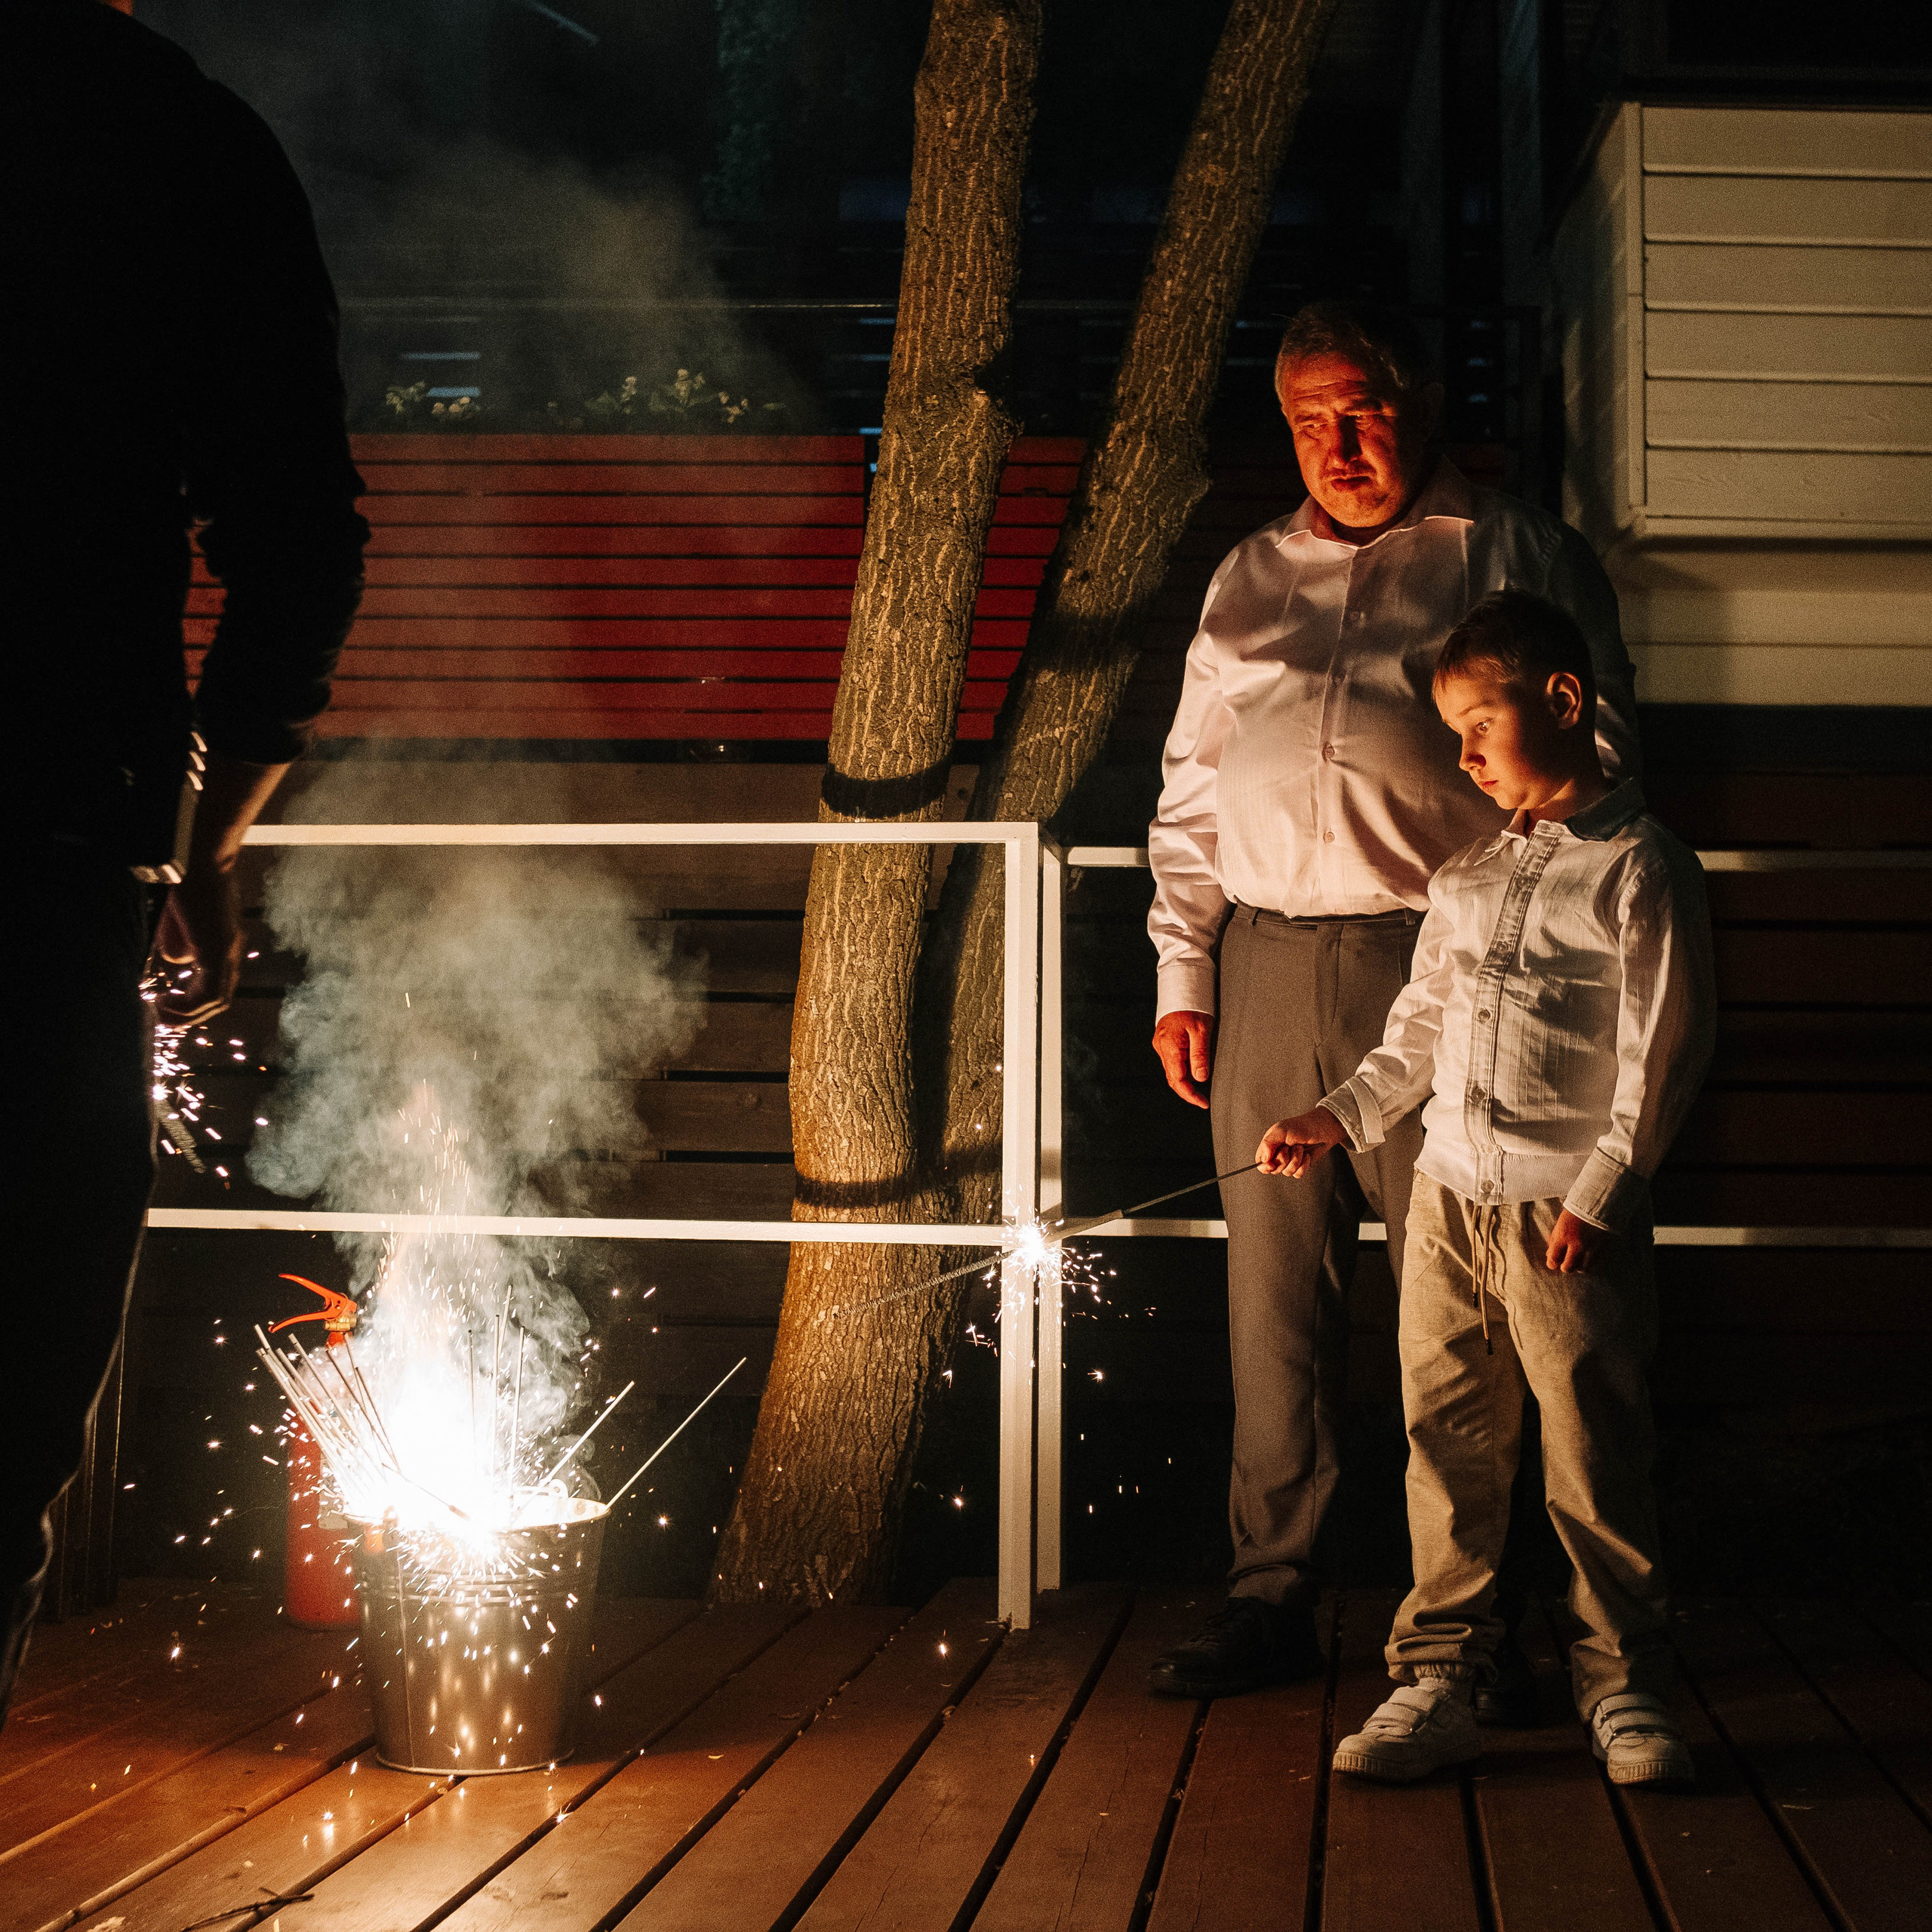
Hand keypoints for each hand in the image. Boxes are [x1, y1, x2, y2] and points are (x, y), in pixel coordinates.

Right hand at [155, 862, 243, 1023]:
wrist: (196, 858)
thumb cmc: (186, 881)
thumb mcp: (180, 919)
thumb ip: (182, 941)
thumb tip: (179, 960)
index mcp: (225, 944)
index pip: (218, 985)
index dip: (195, 1001)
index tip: (168, 1005)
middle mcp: (233, 951)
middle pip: (220, 998)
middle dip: (191, 1014)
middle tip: (164, 1018)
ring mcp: (229, 951)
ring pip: (217, 999)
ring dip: (189, 1013)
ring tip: (163, 1015)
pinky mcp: (218, 950)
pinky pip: (210, 992)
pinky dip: (189, 1005)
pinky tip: (166, 1004)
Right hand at [1153, 1009, 1214, 1108]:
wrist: (1182, 989)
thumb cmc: (1193, 1006)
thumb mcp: (1202, 1030)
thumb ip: (1200, 1055)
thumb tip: (1200, 1078)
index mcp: (1170, 1046)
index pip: (1178, 1080)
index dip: (1190, 1094)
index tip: (1204, 1102)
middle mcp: (1161, 1048)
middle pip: (1172, 1079)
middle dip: (1187, 1092)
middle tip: (1203, 1100)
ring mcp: (1161, 1045)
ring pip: (1172, 1071)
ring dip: (1185, 1082)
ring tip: (1202, 1088)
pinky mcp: (1164, 1042)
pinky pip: (1172, 1062)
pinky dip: (1182, 1071)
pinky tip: (1194, 1072)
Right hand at [1257, 1108, 1345, 1177]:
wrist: (1322, 1128)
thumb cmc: (1300, 1126)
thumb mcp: (1280, 1131)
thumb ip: (1267, 1144)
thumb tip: (1263, 1160)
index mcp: (1270, 1145)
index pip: (1260, 1162)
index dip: (1264, 1166)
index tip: (1271, 1164)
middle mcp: (1279, 1154)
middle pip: (1273, 1170)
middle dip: (1283, 1159)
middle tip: (1289, 1147)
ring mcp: (1290, 1161)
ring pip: (1287, 1172)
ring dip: (1295, 1160)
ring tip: (1300, 1148)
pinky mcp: (1301, 1166)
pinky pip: (1298, 1174)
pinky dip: (1303, 1165)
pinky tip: (1307, 1155)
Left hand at [1545, 1209, 1610, 1273]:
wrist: (1601, 1203)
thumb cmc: (1577, 1212)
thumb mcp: (1561, 1222)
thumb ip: (1554, 1240)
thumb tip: (1549, 1255)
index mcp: (1564, 1236)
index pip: (1553, 1259)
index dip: (1552, 1263)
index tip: (1554, 1262)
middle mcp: (1578, 1244)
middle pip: (1568, 1268)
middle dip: (1565, 1266)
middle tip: (1567, 1261)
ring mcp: (1593, 1248)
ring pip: (1583, 1270)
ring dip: (1580, 1266)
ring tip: (1580, 1259)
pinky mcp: (1606, 1249)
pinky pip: (1597, 1266)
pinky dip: (1592, 1265)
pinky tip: (1590, 1258)